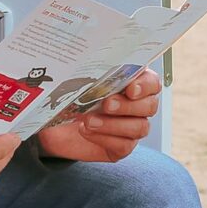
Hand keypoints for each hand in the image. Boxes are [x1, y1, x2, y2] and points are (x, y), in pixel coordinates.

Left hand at [33, 68, 159, 161]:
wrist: (54, 125)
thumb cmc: (70, 98)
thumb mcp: (76, 82)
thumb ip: (89, 73)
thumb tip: (88, 61)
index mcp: (132, 83)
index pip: (152, 82)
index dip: (145, 85)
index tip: (130, 88)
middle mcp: (137, 106)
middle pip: (150, 106)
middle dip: (128, 105)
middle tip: (107, 104)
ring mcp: (131, 127)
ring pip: (139, 127)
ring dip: (114, 124)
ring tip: (89, 120)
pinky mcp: (121, 147)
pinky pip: (123, 145)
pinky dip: (104, 138)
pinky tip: (86, 130)